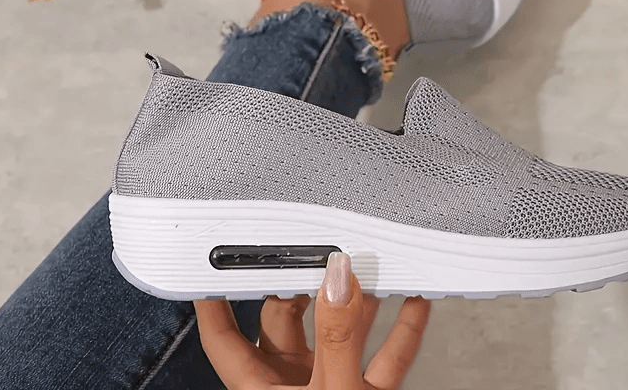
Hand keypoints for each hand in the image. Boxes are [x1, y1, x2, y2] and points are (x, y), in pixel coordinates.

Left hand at [195, 252, 430, 388]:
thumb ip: (336, 337)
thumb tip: (337, 277)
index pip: (224, 337)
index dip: (214, 300)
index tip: (213, 261)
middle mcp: (290, 386)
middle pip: (287, 323)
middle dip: (307, 286)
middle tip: (319, 250)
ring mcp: (330, 389)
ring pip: (339, 333)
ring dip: (361, 302)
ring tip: (373, 266)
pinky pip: (385, 357)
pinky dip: (402, 330)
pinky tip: (414, 303)